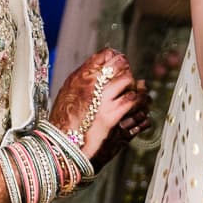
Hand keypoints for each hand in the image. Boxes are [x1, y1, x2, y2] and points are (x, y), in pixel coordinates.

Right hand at [48, 49, 151, 168]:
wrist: (61, 147)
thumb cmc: (63, 122)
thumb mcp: (67, 93)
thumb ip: (83, 80)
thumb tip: (100, 69)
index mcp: (80, 77)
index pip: (107, 55)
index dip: (117, 59)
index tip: (121, 65)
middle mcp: (92, 86)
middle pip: (122, 67)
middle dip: (128, 74)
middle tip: (129, 83)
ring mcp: (104, 102)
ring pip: (132, 84)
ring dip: (137, 91)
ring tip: (137, 97)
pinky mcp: (113, 118)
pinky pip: (135, 103)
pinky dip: (141, 108)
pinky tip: (139, 112)